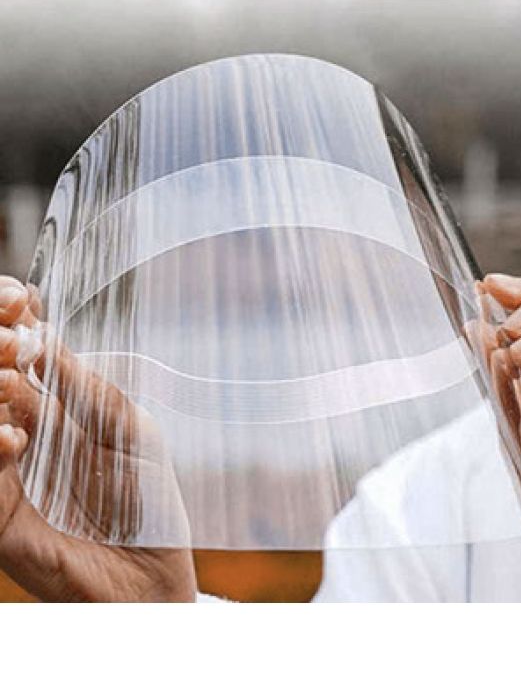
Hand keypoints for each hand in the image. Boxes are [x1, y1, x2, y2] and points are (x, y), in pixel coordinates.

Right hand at [0, 276, 195, 601]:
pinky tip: (12, 437)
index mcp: (52, 416)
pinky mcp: (2, 524)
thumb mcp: (129, 430)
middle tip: (9, 332)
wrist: (154, 574)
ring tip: (8, 377)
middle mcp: (21, 442)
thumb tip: (46, 338)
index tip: (19, 297)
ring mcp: (7, 482)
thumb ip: (89, 391)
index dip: (15, 329)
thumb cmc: (148, 500)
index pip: (19, 365)